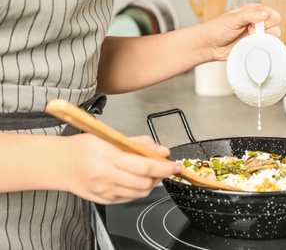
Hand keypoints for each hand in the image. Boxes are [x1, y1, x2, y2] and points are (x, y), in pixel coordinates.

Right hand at [59, 134, 178, 203]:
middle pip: (144, 182)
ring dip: (151, 184)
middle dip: (160, 176)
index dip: (163, 167)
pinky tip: (135, 180)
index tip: (173, 165)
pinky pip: (128, 198)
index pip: (144, 165)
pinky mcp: (103, 200)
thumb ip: (138, 143)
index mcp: (107, 156)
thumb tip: (161, 150)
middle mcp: (105, 176)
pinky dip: (138, 190)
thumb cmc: (82, 147)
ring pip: (139, 193)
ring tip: (150, 173)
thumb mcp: (110, 137)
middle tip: (164, 168)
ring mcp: (104, 191)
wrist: (59, 164)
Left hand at [199, 3, 280, 60]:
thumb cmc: (217, 29)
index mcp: (254, 12)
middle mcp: (256, 24)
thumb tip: (265, 13)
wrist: (208, 46)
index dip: (267, 21)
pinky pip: (263, 50)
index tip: (254, 25)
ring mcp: (255, 36)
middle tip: (250, 34)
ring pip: (271, 41)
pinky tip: (250, 49)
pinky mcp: (252, 48)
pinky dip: (260, 51)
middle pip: (275, 29)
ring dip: (262, 43)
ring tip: (249, 42)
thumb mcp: (232, 19)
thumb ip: (249, 15)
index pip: (273, 15)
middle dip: (265, 33)